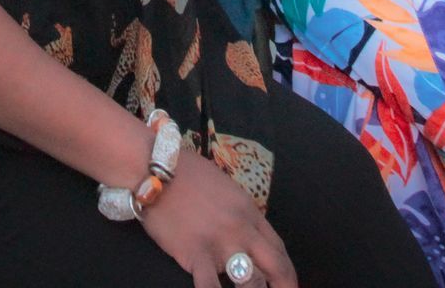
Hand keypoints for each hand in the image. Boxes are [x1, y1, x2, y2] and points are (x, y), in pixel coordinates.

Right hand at [139, 147, 296, 287]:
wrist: (157, 169)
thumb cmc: (187, 173)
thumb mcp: (225, 189)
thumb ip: (239, 213)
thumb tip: (246, 233)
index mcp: (249, 212)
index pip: (278, 248)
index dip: (286, 272)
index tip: (287, 284)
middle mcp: (242, 229)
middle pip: (275, 267)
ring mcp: (221, 244)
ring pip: (250, 282)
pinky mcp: (196, 254)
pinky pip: (211, 287)